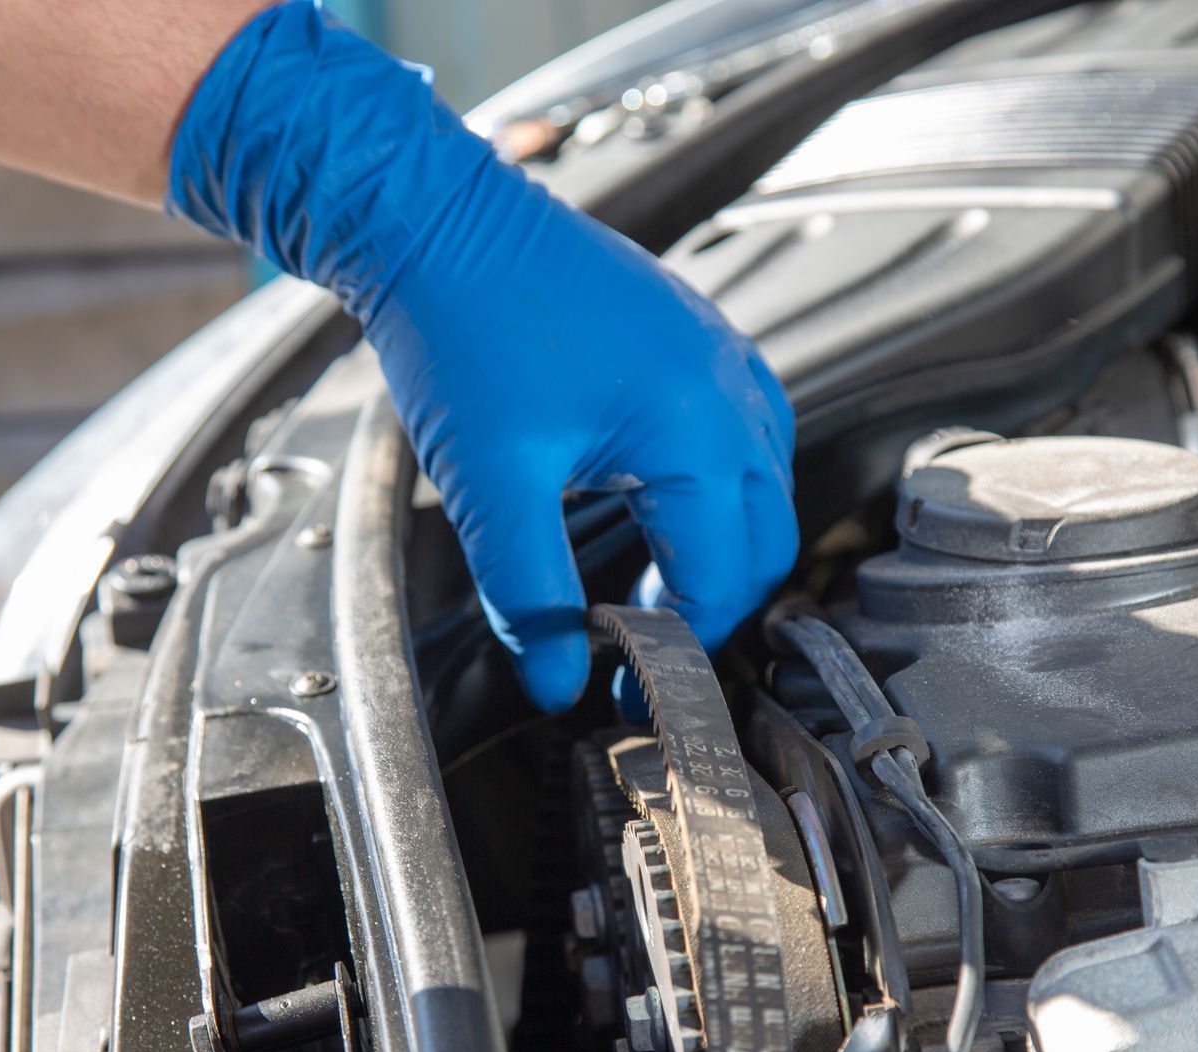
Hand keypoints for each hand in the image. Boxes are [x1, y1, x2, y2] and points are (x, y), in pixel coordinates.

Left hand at [168, 3, 796, 710]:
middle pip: (763, 540)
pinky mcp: (699, 336)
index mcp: (696, 431)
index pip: (719, 577)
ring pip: (764, 487)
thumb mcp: (492, 489)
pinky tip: (665, 503)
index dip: (677, 647)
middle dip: (713, 605)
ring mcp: (722, 355)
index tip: (625, 686)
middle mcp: (730, 391)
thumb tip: (557, 681)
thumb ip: (531, 598)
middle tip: (644, 646)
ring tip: (651, 586)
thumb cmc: (462, 332)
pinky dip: (722, 488)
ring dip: (722, 547)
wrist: (434, 220)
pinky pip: (747, 431)